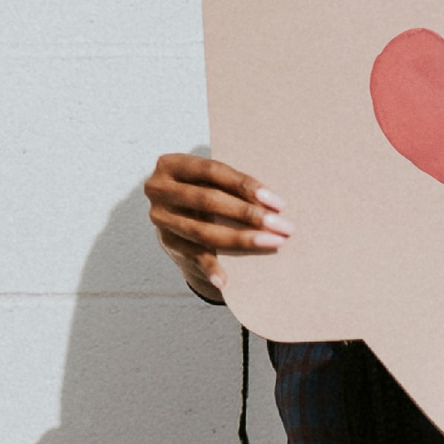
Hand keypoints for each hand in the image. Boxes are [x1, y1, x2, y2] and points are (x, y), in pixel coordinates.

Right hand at [144, 153, 293, 300]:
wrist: (175, 211)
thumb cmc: (205, 188)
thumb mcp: (210, 179)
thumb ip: (230, 184)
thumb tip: (273, 202)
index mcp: (172, 164)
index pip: (213, 171)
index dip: (245, 185)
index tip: (277, 202)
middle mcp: (159, 189)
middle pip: (209, 201)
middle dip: (249, 214)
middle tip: (283, 226)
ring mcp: (160, 217)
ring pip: (203, 231)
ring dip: (241, 239)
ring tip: (271, 243)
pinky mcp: (165, 241)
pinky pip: (192, 255)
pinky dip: (210, 267)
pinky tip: (225, 280)